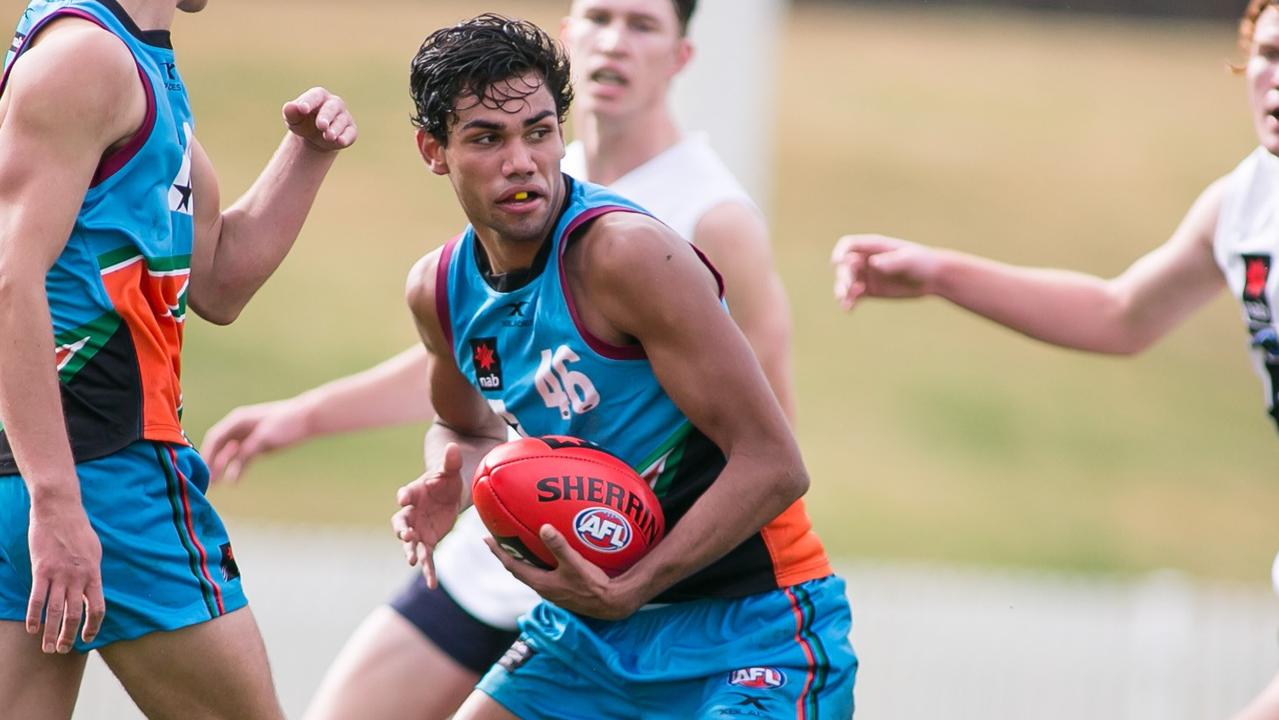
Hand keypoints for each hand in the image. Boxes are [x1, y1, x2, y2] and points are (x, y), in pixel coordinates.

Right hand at [26, 501, 104, 653]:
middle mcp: (78, 577)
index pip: (97, 608)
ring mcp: (59, 574)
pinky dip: (34, 616)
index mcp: (94, 574)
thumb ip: (92, 574)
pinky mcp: (41, 570)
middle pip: (75, 615)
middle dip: (69, 636)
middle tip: (63, 650)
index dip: (93, 626)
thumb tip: (91, 591)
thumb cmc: (78, 531)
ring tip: (47, 647)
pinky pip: (37, 598)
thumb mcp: (94, 553)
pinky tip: (31, 628)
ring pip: (56, 611)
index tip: (87, 638)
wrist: (60, 511)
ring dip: (51, 632)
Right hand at [202, 400, 306, 483]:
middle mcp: (239, 429)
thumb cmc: (286, 422)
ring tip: (214, 484)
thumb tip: (235, 461)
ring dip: (221, 468)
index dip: (207, 454)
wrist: (306, 419)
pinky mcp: (257, 446)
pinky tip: (233, 482)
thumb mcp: (265, 436)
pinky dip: (236, 469)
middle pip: (219, 447)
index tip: (202, 469)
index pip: (215, 438)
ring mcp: (247, 437)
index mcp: (237, 421)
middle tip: (206, 481)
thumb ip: (249, 448)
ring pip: (229, 455)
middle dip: (211, 463)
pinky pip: (242, 459)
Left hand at [282, 87, 357, 151]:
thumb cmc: (303, 122)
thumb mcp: (293, 119)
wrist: (315, 137)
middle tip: (321, 125)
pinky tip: (340, 141)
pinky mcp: (351, 130)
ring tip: (328, 136)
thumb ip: (290, 113)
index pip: (315, 96)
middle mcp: (334, 104)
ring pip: (341, 121)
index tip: (302, 109)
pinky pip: (350, 132)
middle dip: (326, 116)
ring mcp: (344, 117)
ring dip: (335, 129)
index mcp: (319, 96)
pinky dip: (346, 137)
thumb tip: (290, 107)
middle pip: (332, 107)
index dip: (309, 101)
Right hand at [391, 443, 463, 588]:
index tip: (403, 497)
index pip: (406, 494)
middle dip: (402, 529)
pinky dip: (428, 569)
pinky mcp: (427, 541)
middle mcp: (411, 513)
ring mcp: (417, 529)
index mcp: (414, 493)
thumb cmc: (447, 480)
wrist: (450, 494)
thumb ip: (450, 461)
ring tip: (413, 560)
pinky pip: (426, 557)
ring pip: (410, 542)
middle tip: (405, 535)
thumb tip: (453, 446)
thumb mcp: (451, 470)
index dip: (404, 495)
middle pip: (401, 522)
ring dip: (411, 551)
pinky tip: (432, 584)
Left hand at [485, 525, 643, 620]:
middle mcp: (543, 589)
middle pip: (518, 570)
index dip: (499, 553)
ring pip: (531, 574)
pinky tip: (547, 558)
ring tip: (519, 547)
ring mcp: (553, 592)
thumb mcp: (575, 563)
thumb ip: (559, 546)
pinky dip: (538, 565)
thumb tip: (544, 527)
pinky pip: (543, 576)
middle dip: (507, 555)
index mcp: (540, 583)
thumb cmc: (592, 585)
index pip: (512, 566)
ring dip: (522, 561)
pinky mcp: (563, 592)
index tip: (486, 539)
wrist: (610, 603)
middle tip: (499, 541)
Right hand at [831, 234, 941, 309]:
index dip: (840, 252)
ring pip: (846, 282)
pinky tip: (848, 309)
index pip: (849, 245)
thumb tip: (872, 263)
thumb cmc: (922, 262)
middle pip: (845, 266)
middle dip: (843, 277)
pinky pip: (854, 296)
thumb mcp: (908, 259)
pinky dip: (849, 302)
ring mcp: (866, 275)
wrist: (933, 277)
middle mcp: (866, 260)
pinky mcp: (870, 291)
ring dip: (842, 291)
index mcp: (873, 246)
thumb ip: (890, 261)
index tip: (837, 262)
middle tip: (846, 289)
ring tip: (843, 301)